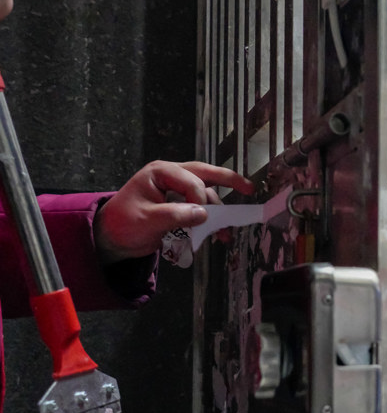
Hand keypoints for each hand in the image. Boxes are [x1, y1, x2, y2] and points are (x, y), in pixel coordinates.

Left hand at [94, 160, 255, 263]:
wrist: (110, 239)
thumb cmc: (123, 225)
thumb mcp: (147, 221)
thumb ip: (175, 216)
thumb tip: (204, 214)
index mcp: (160, 173)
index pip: (191, 180)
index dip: (201, 199)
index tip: (203, 219)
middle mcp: (171, 175)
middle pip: (206, 174)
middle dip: (228, 180)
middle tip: (249, 189)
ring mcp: (177, 188)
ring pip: (207, 193)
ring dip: (218, 211)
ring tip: (225, 233)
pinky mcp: (180, 203)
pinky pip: (201, 207)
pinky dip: (211, 219)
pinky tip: (217, 234)